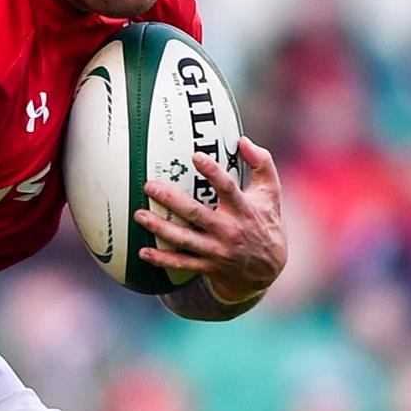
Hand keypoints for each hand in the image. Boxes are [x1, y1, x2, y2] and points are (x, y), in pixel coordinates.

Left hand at [135, 137, 287, 304]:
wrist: (268, 270)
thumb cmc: (266, 223)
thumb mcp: (271, 193)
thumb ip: (261, 163)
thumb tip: (243, 140)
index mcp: (244, 210)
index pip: (227, 188)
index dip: (212, 172)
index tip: (195, 156)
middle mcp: (229, 230)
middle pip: (196, 214)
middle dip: (171, 200)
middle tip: (149, 186)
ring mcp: (218, 251)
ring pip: (184, 240)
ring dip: (160, 228)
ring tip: (139, 215)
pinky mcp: (209, 266)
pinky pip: (182, 264)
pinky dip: (162, 259)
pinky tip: (144, 252)